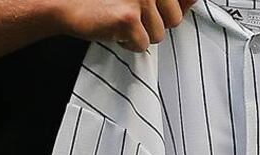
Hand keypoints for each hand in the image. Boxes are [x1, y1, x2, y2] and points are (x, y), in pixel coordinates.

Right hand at [54, 0, 197, 51]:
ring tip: (121, 20)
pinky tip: (115, 29)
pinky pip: (142, 44)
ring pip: (159, 34)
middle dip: (155, 24)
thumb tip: (193, 1)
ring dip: (140, 34)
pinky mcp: (129, 18)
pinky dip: (128, 43)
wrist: (67, 4)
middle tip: (133, 15)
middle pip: (174, 20)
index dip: (173, 9)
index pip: (183, 1)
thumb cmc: (102, 0)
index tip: (156, 12)